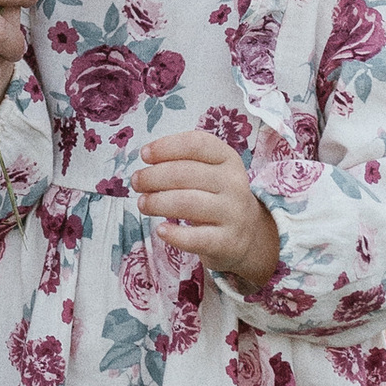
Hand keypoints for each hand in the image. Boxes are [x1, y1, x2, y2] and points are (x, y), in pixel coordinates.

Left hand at [133, 129, 280, 290]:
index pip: (196, 144)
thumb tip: (146, 160)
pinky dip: (174, 234)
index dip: (166, 147)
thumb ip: (183, 161)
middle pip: (185, 174)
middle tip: (137, 182)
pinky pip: (196, 238)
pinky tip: (161, 230)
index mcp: (228, 159)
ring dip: (157, 202)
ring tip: (143, 204)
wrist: (248, 233)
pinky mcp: (227, 241)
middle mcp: (234, 183)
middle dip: (153, 177)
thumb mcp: (210, 171)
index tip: (144, 154)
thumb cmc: (217, 195)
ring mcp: (232, 213)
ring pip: (187, 203)